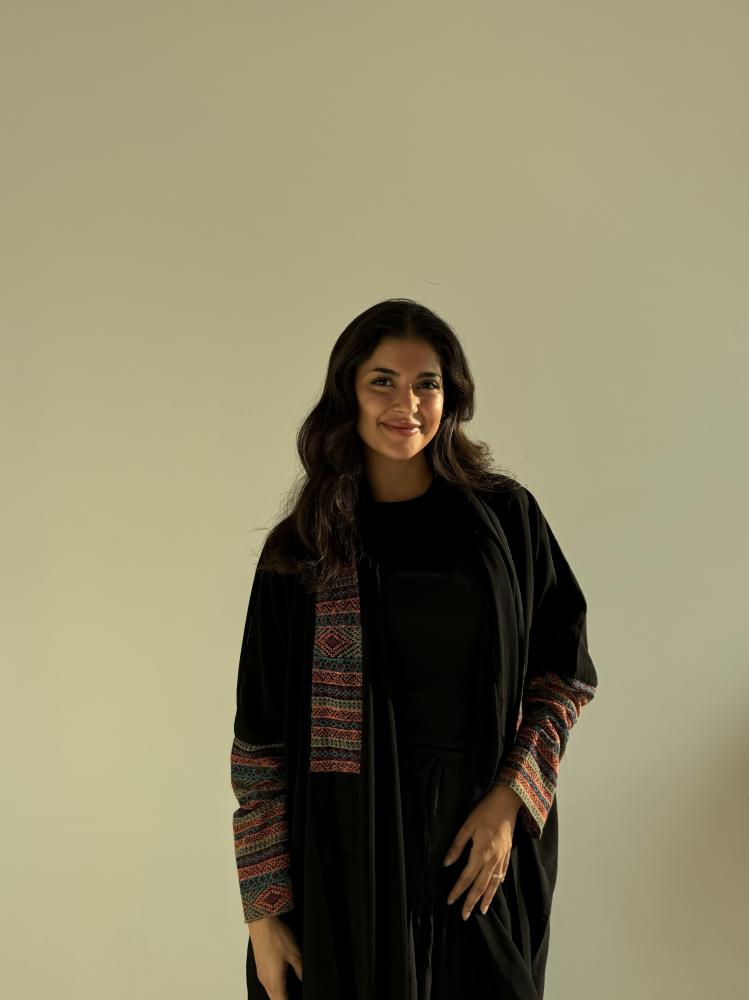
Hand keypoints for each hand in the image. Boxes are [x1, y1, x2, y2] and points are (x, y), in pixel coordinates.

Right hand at [248, 915, 302, 999]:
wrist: (262, 921)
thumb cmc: (276, 936)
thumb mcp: (295, 954)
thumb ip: (301, 970)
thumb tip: (305, 980)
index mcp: (274, 981)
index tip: (300, 998)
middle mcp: (265, 980)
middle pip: (274, 999)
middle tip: (297, 996)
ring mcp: (261, 973)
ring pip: (270, 992)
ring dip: (279, 994)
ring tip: (290, 991)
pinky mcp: (260, 966)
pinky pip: (267, 983)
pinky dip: (274, 987)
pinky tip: (282, 980)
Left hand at [442, 783, 521, 918]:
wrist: (507, 803)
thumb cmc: (484, 812)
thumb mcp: (467, 826)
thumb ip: (457, 846)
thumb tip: (447, 863)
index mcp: (480, 853)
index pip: (466, 877)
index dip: (458, 890)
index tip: (450, 901)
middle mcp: (492, 860)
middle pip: (480, 886)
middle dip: (471, 901)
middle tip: (464, 916)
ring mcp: (502, 858)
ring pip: (493, 883)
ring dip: (486, 898)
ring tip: (480, 911)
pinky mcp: (507, 854)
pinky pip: (502, 874)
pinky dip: (497, 884)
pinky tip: (495, 890)